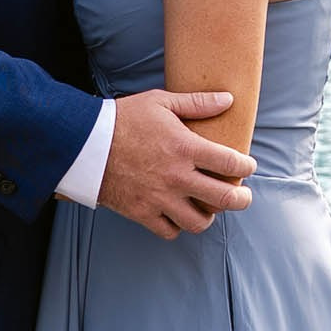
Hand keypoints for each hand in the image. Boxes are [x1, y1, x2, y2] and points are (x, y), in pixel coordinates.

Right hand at [99, 88, 252, 238]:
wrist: (83, 143)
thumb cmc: (123, 119)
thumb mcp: (161, 102)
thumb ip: (197, 103)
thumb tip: (228, 99)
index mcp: (185, 148)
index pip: (230, 163)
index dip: (246, 166)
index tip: (248, 166)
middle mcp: (176, 177)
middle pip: (224, 199)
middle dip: (241, 199)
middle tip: (243, 197)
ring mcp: (159, 198)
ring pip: (198, 222)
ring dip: (209, 217)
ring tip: (209, 209)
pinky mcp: (142, 212)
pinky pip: (169, 231)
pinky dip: (177, 226)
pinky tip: (178, 215)